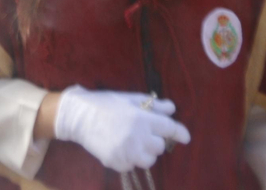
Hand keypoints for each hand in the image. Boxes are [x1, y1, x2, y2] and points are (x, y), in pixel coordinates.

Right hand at [49, 87, 190, 172]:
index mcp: (141, 119)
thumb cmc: (106, 103)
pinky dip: (130, 159)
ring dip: (145, 152)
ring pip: (148, 160)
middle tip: (143, 132)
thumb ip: (153, 105)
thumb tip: (172, 109)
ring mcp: (126, 152)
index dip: (179, 133)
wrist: (79, 116)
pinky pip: (132, 165)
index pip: (169, 128)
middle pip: (160, 147)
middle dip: (155, 140)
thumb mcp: (130, 99)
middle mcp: (136, 137)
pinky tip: (120, 147)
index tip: (186, 138)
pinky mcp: (116, 162)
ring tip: (133, 142)